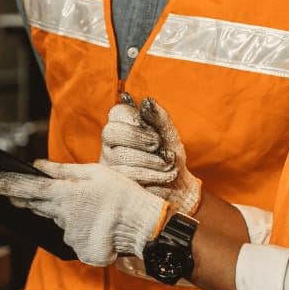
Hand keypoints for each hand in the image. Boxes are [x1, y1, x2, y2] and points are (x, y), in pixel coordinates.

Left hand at [0, 161, 165, 265]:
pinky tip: (96, 224)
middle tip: (18, 196)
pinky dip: (79, 229)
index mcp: (66, 194)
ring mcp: (70, 235)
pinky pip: (71, 236)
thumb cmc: (122, 194)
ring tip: (88, 209)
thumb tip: (38, 165)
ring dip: (63, 214)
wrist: (144, 227)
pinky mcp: (78, 249)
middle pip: (37, 206)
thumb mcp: (95, 173)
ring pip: (57, 221)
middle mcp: (63, 215)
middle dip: (26, 200)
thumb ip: (63, 170)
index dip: (9, 185)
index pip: (30, 188)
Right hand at [99, 97, 200, 216]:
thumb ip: (159, 117)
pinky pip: (127, 176)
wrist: (179, 188)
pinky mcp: (115, 183)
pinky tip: (165, 175)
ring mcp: (109, 164)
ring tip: (168, 163)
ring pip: (120, 156)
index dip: (136, 119)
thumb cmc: (170, 157)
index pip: (117, 113)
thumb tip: (146, 101)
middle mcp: (110, 143)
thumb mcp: (169, 135)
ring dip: (150, 159)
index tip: (155, 130)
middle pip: (111, 132)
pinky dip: (151, 174)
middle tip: (159, 145)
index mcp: (122, 125)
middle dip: (138, 137)